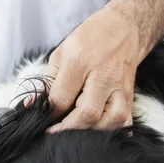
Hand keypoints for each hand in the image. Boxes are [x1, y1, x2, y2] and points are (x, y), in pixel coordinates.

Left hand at [45, 4, 146, 132]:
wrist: (124, 28)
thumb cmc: (90, 40)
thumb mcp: (62, 53)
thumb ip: (48, 81)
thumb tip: (33, 105)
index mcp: (81, 62)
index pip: (62, 98)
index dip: (49, 113)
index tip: (43, 121)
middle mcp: (103, 76)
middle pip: (88, 113)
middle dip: (69, 128)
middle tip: (56, 133)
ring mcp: (120, 87)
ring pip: (112, 121)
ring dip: (93, 132)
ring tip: (77, 132)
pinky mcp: (130, 95)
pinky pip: (126, 120)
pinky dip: (114, 131)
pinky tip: (100, 133)